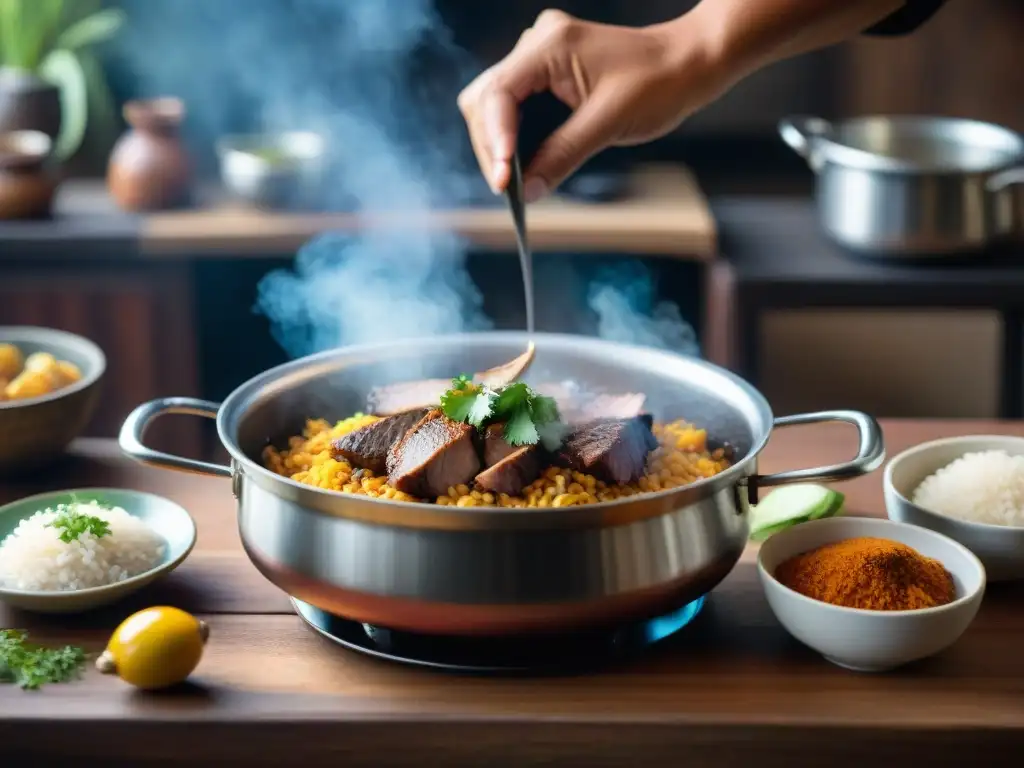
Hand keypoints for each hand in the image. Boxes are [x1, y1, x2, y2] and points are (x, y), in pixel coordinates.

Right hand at [457, 9, 727, 199]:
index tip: (502, 178)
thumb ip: (562, 156)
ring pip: (495, 103)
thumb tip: (527, 190)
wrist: (689, 64)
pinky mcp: (549, 73)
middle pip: (486, 98)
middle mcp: (538, 45)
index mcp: (549, 46)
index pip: (498, 93)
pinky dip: (513, 137)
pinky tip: (521, 163)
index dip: (493, 139)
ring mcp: (541, 57)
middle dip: (490, 145)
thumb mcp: (608, 125)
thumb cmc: (659, 83)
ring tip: (510, 180)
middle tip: (504, 187)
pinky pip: (516, 106)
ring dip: (497, 143)